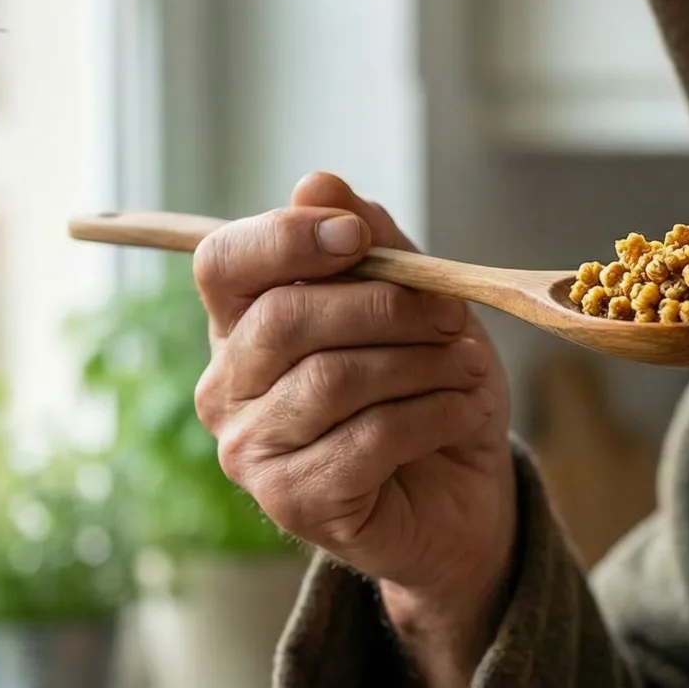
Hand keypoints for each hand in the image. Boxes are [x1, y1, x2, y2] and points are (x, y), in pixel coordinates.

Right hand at [192, 172, 515, 687]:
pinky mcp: (294, 504)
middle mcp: (227, 388)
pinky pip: (367, 439)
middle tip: (450, 314)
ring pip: (332, 379)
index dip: (285, 239)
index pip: (223, 263)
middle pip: (285, 318)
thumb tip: (317, 184)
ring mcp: (252, 451)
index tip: (357, 237)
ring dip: (420, 363)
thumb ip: (372, 243)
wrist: (464, 494)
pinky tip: (461, 412)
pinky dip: (432, 415)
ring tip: (466, 367)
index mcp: (243, 324)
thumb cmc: (429, 388)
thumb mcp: (417, 300)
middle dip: (384, 307)